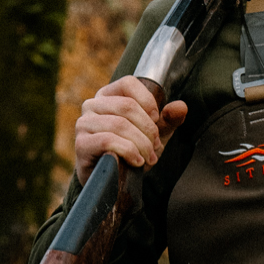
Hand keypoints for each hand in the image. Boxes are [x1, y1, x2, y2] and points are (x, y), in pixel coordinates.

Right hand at [73, 74, 187, 182]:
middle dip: (148, 129)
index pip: (128, 83)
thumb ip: (168, 120)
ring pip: (119, 124)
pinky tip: (137, 162)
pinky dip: (128, 151)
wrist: (112, 180)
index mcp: (109, 96)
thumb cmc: (131, 151)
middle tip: (156, 147)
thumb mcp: (154, 134)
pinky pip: (107, 141)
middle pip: (127, 106)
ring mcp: (84, 123)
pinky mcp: (82, 144)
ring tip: (149, 157)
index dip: (148, 101)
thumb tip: (181, 106)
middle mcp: (92, 105)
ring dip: (141, 144)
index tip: (157, 120)